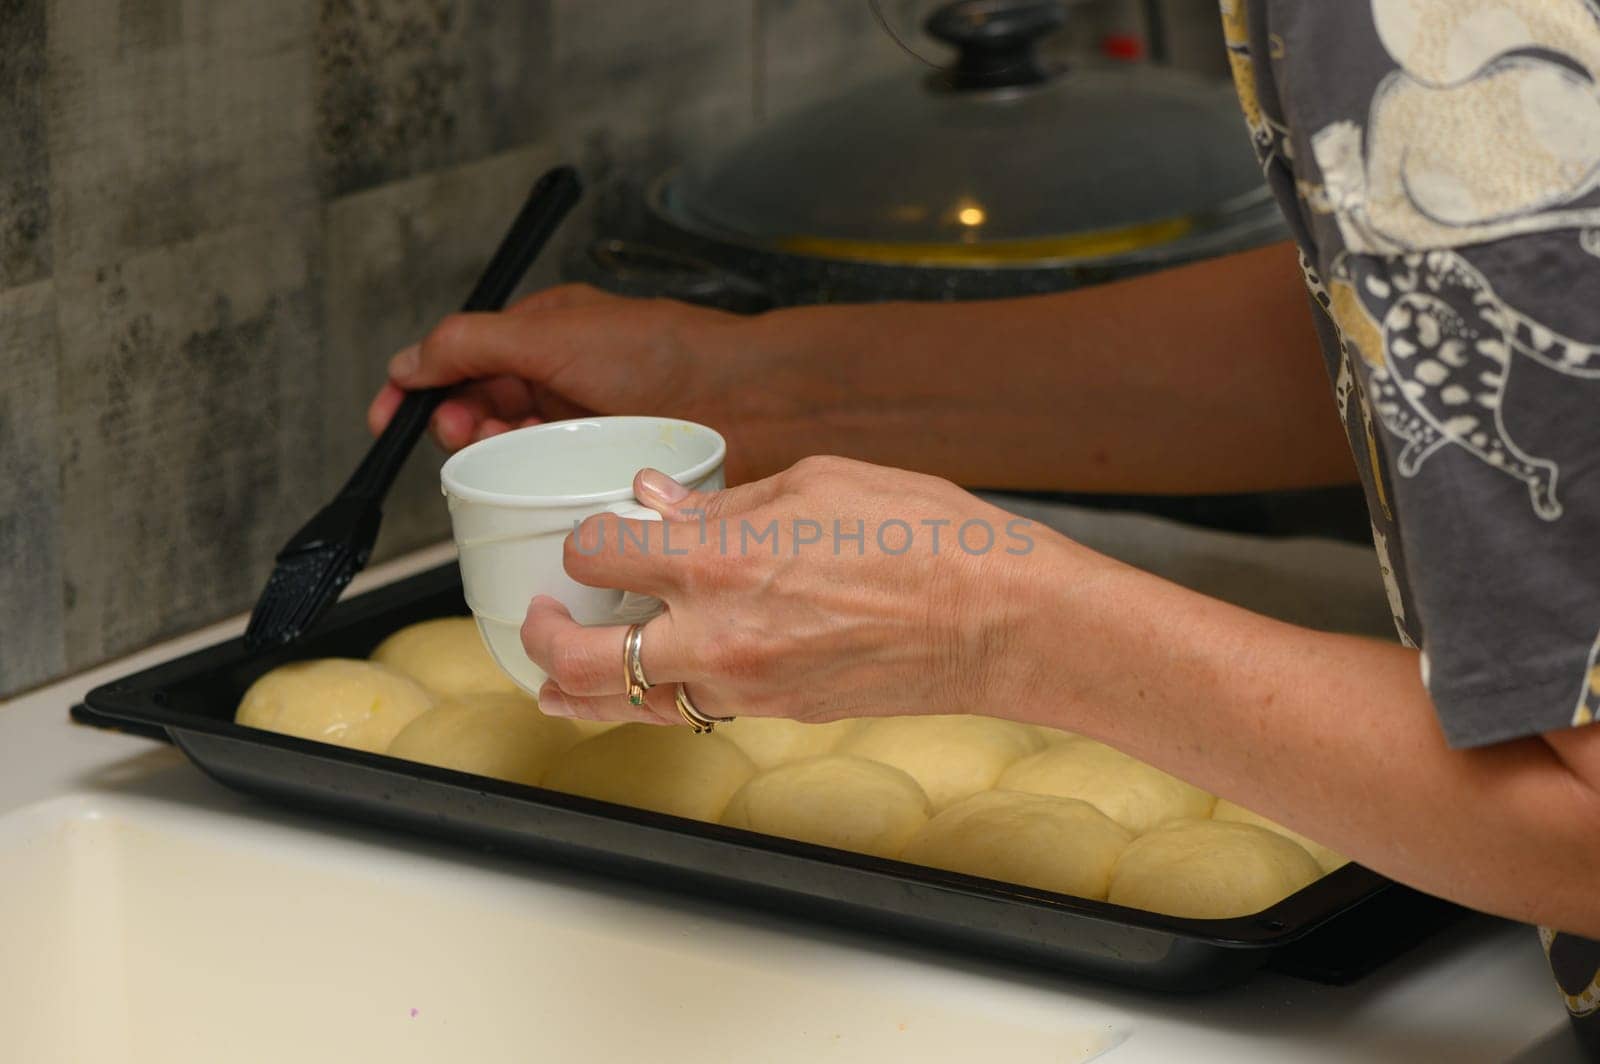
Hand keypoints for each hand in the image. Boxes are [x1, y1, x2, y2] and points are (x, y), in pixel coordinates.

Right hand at [366, 284, 809, 481]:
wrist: (749, 399)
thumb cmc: (667, 353)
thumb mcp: (551, 333)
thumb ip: (470, 344)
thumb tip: (407, 362)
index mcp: (548, 331)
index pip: (464, 356)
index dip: (422, 386)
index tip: (390, 417)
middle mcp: (564, 374)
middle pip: (481, 404)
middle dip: (457, 421)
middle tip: (462, 434)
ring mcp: (586, 422)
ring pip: (513, 445)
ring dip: (493, 452)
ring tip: (501, 456)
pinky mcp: (607, 462)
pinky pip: (551, 478)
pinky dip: (533, 482)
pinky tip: (536, 486)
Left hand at [518, 456, 1059, 725]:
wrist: (997, 622)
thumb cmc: (928, 539)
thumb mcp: (818, 482)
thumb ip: (723, 499)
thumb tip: (660, 501)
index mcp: (720, 557)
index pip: (596, 552)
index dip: (585, 538)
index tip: (596, 534)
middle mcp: (717, 632)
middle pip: (577, 656)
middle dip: (540, 637)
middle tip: (538, 620)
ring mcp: (744, 684)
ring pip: (625, 704)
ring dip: (580, 691)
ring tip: (556, 681)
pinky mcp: (775, 713)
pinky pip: (690, 712)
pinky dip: (656, 699)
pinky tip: (650, 682)